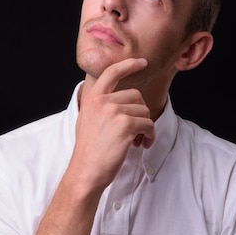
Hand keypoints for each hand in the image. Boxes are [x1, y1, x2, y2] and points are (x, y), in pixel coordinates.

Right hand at [72, 58, 155, 190]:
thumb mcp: (87, 121)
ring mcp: (114, 112)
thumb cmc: (88, 151)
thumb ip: (100, 106)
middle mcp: (102, 101)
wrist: (86, 172)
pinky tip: (142, 145)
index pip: (111, 72)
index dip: (129, 64)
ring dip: (145, 127)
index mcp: (92, 98)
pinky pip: (149, 124)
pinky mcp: (126, 124)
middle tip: (136, 132)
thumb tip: (122, 101)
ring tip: (136, 141)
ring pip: (144, 111)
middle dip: (140, 113)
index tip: (142, 62)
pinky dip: (149, 136)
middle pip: (136, 96)